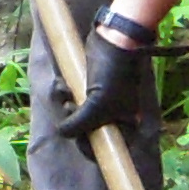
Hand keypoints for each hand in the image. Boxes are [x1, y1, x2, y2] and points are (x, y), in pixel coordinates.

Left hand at [51, 14, 159, 145]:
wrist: (114, 39)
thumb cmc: (112, 75)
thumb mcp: (96, 106)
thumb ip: (78, 125)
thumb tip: (62, 133)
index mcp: (127, 127)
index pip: (106, 150)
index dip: (90, 147)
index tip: (80, 137)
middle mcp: (116, 119)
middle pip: (89, 135)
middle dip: (74, 123)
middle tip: (71, 107)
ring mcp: (102, 105)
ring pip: (78, 118)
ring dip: (66, 107)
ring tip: (66, 93)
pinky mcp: (90, 90)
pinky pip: (74, 101)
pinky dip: (65, 95)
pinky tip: (62, 86)